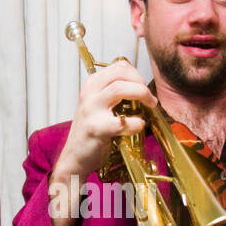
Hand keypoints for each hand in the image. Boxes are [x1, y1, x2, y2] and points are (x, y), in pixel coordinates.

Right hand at [51, 58, 156, 195]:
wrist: (75, 158)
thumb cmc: (91, 134)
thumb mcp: (98, 106)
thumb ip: (114, 94)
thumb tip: (140, 87)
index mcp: (91, 85)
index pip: (118, 66)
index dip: (137, 74)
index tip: (144, 87)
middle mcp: (89, 93)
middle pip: (120, 73)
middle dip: (141, 83)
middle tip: (150, 98)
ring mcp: (90, 110)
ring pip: (120, 89)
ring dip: (142, 95)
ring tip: (150, 106)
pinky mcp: (96, 128)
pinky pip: (122, 121)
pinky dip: (136, 123)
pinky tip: (138, 126)